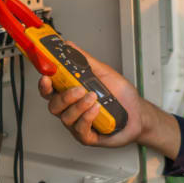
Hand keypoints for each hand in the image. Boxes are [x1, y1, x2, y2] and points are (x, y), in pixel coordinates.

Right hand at [37, 41, 151, 147]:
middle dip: (64, 97)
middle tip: (79, 89)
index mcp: (71, 94)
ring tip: (93, 98)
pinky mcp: (88, 136)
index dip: (44, 84)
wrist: (139, 114)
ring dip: (79, 106)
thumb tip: (69, 45)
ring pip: (66, 118)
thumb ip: (85, 60)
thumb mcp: (103, 73)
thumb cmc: (121, 96)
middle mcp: (71, 109)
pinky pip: (80, 129)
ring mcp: (78, 124)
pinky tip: (96, 109)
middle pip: (53, 105)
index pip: (50, 90)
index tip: (46, 77)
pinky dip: (87, 117)